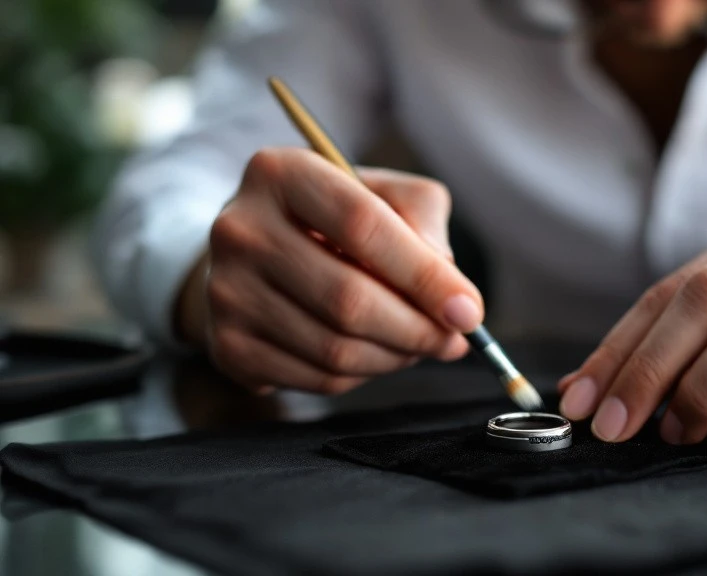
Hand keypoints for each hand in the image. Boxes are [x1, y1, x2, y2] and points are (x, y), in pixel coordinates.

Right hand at [175, 148, 483, 394]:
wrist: (257, 253)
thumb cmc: (337, 219)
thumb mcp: (386, 194)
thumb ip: (424, 223)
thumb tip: (450, 293)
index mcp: (280, 173)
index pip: (363, 227)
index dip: (424, 276)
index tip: (469, 311)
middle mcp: (240, 229)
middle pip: (348, 298)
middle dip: (418, 330)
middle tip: (454, 340)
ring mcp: (226, 291)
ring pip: (335, 348)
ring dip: (396, 357)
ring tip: (419, 344)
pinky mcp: (227, 345)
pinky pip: (317, 379)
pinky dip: (363, 375)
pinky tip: (377, 353)